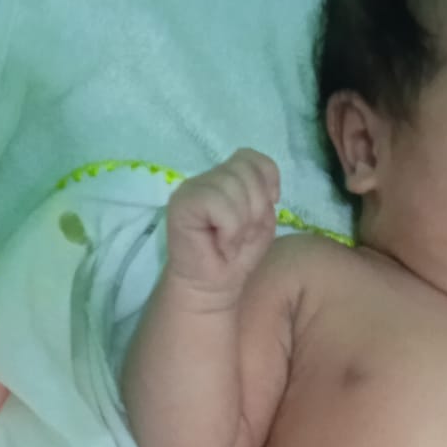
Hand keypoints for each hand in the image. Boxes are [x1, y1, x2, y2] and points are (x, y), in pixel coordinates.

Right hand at [164, 148, 279, 303]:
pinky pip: (218, 203)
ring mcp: (191, 188)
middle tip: (242, 235)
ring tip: (231, 242)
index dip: (266, 181)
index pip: (251, 157)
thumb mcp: (261, 220)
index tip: (263, 211)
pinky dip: (229, 229)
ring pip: (232, 185)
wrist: (212, 288)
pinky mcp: (181, 203)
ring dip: (242, 222)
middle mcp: (206, 178)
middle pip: (245, 171)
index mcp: (225, 177)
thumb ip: (264, 193)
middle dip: (255, 208)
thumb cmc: (237, 256)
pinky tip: (221, 245)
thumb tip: (266, 186)